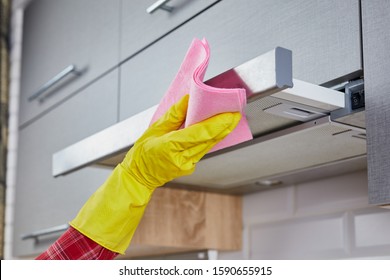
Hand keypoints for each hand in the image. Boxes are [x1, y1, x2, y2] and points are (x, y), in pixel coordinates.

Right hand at [122, 94, 240, 188]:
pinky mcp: (190, 167)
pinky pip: (203, 150)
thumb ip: (173, 115)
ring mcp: (187, 165)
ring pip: (208, 146)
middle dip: (225, 126)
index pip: (200, 133)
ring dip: (221, 132)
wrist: (139, 176)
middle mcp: (181, 158)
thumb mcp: (154, 129)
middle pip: (209, 140)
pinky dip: (210, 139)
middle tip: (237, 113)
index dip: (217, 124)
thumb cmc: (142, 153)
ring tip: (231, 119)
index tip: (230, 115)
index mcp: (170, 146)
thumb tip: (188, 100)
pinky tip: (217, 130)